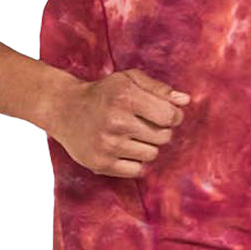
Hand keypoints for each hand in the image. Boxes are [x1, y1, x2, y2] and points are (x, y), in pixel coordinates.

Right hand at [49, 68, 189, 178]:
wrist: (65, 109)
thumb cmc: (104, 93)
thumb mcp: (129, 79)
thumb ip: (159, 88)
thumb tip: (186, 101)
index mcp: (125, 97)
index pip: (170, 116)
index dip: (173, 116)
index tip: (165, 114)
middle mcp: (116, 121)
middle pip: (163, 137)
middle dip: (160, 130)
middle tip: (144, 123)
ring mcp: (107, 145)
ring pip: (152, 154)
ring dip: (147, 145)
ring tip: (132, 135)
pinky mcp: (100, 163)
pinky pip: (137, 170)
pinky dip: (135, 162)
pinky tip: (124, 148)